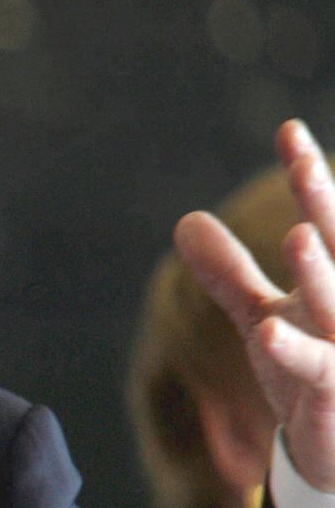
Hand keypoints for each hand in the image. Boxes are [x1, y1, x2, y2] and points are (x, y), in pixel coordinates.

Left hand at [177, 119, 334, 494]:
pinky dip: (295, 350)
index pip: (326, 220)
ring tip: (297, 235)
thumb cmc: (311, 376)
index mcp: (334, 282)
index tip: (288, 131)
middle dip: (324, 208)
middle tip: (304, 165)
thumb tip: (186, 221)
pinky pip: (320, 369)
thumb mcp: (264, 318)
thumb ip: (230, 275)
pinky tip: (266, 332)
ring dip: (322, 272)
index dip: (309, 178)